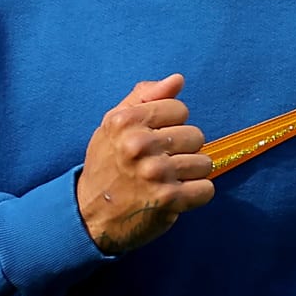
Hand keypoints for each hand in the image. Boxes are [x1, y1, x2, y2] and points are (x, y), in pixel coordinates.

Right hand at [76, 74, 213, 254]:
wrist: (89, 215)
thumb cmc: (106, 166)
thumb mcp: (114, 125)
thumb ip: (144, 98)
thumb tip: (177, 80)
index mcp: (126, 122)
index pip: (180, 109)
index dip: (172, 125)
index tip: (156, 140)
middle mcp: (140, 145)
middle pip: (196, 135)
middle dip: (183, 150)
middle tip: (161, 164)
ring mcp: (155, 173)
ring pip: (204, 162)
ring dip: (190, 174)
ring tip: (168, 180)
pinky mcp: (168, 200)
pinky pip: (206, 189)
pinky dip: (195, 195)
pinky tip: (176, 196)